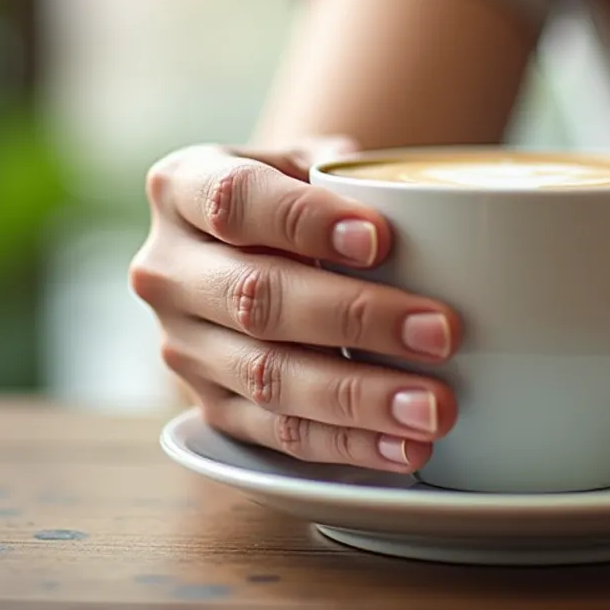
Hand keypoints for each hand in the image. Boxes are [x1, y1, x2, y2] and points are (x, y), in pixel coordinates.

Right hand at [130, 139, 458, 470]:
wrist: (246, 251)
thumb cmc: (294, 196)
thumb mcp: (306, 162)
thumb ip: (351, 177)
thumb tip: (425, 210)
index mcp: (181, 189)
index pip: (235, 201)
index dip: (304, 220)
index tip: (380, 239)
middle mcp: (168, 271)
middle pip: (255, 298)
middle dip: (355, 318)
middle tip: (441, 332)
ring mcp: (182, 346)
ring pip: (268, 376)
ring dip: (359, 397)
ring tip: (433, 408)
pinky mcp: (208, 407)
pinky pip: (277, 433)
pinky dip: (348, 444)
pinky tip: (405, 448)